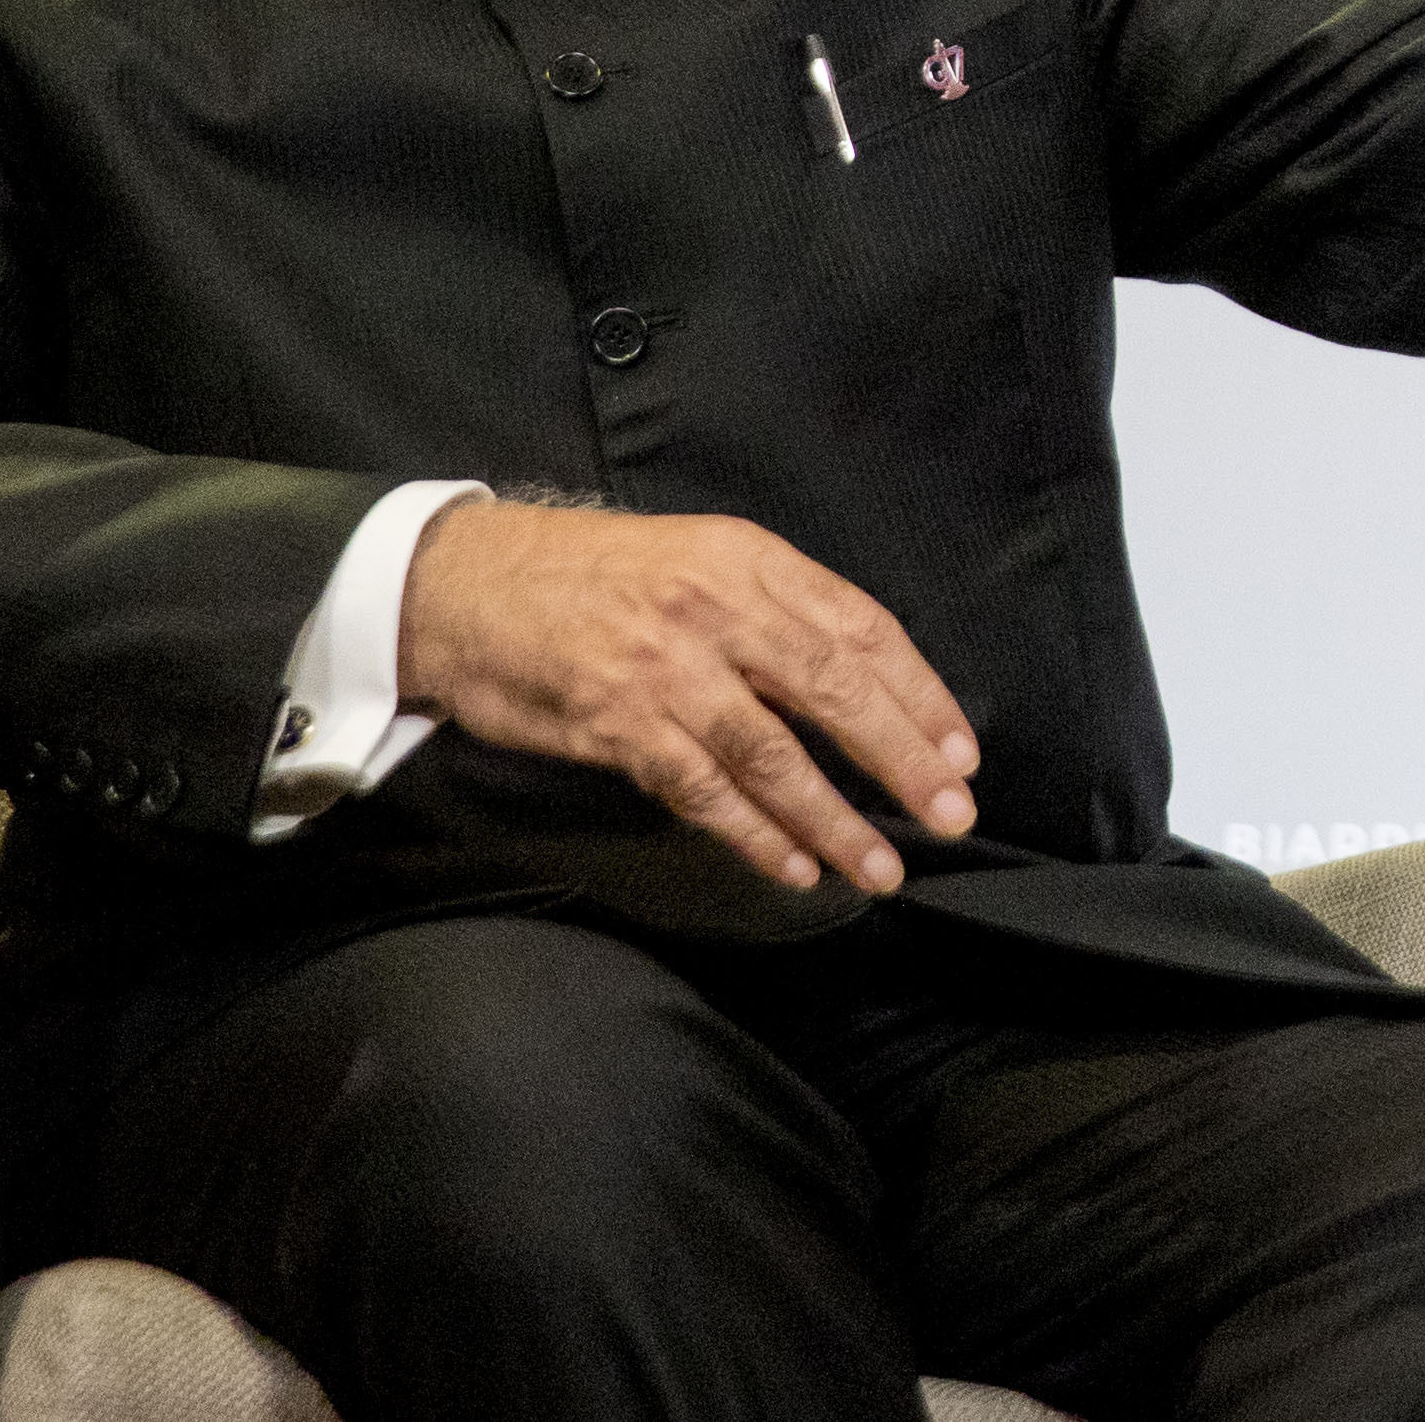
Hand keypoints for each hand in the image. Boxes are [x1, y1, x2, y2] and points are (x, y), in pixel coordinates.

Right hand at [396, 500, 981, 893]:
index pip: (862, 629)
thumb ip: (777, 608)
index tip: (961, 751)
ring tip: (881, 866)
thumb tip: (864, 680)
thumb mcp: (700, 557)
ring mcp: (665, 669)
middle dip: (901, 759)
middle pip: (834, 690)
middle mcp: (717, 608)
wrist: (463, 585)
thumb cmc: (595, 576)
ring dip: (833, 819)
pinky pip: (702, 791)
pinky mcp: (617, 725)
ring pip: (773, 754)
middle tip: (952, 814)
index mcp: (750, 560)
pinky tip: (794, 867)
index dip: (921, 694)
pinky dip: (753, 835)